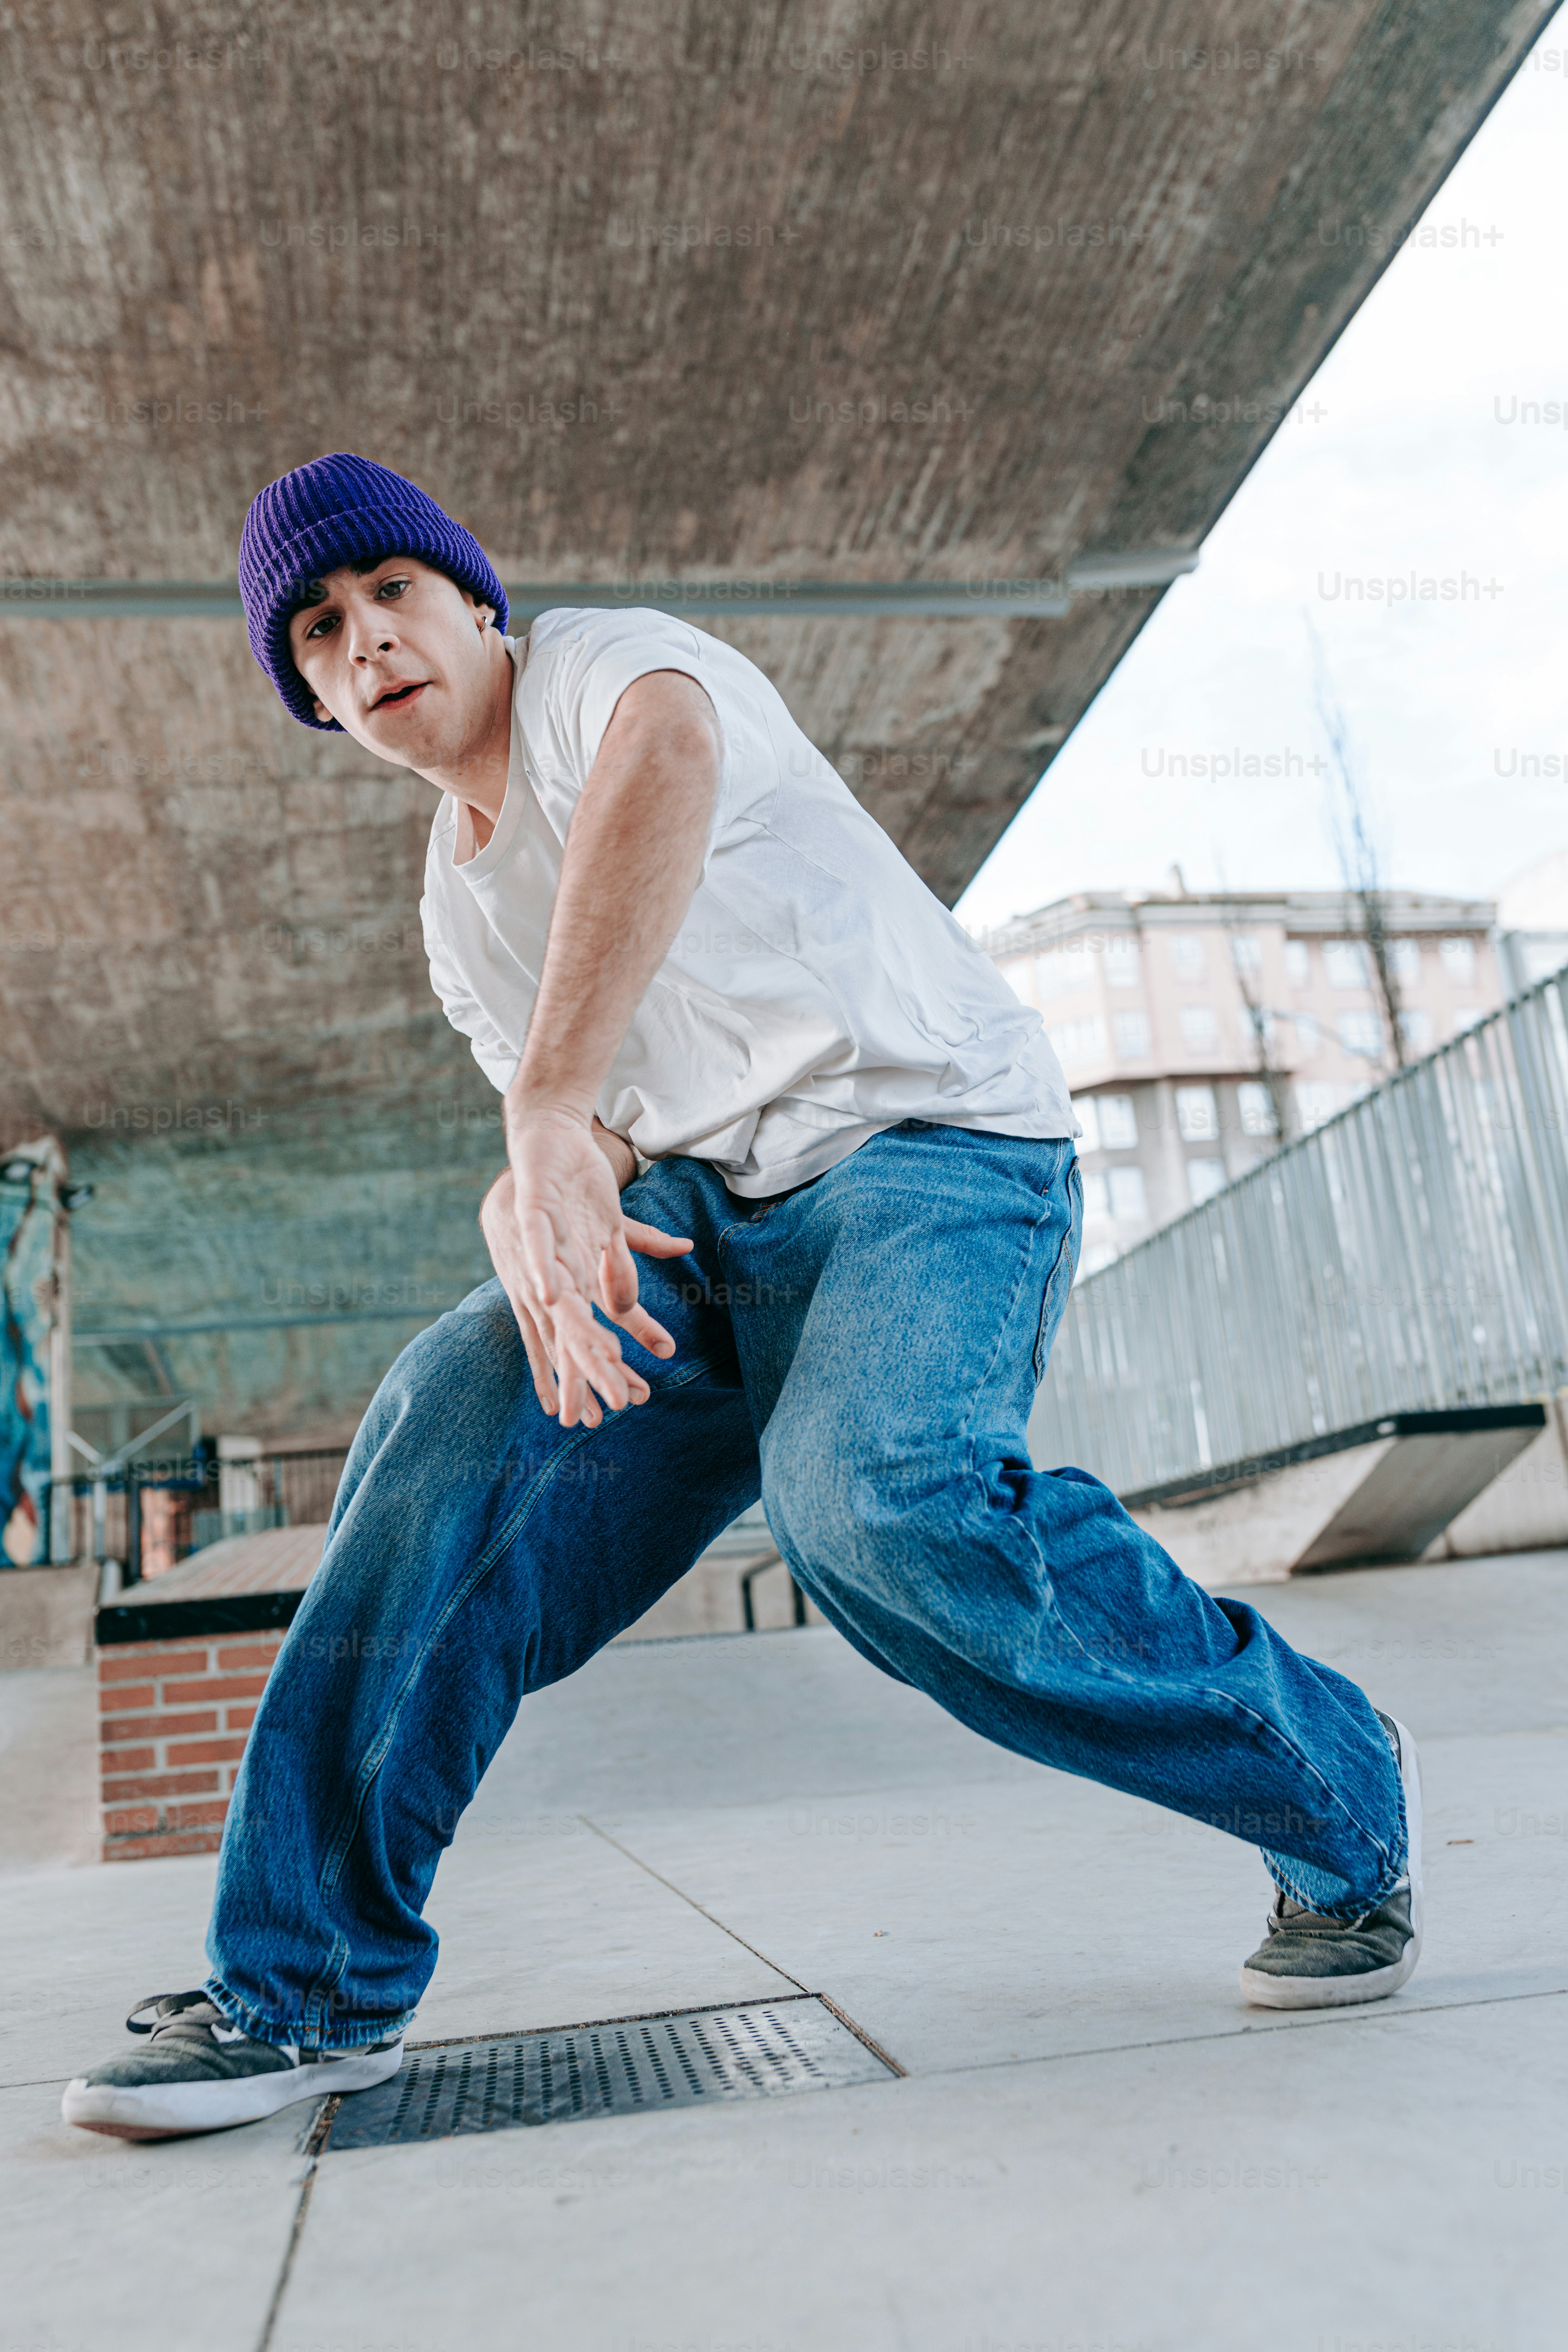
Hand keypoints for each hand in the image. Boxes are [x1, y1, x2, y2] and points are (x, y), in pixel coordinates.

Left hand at [484, 1110, 691, 1426]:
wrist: (540, 1144)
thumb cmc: (572, 1192)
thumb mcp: (614, 1227)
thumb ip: (636, 1253)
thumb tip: (684, 1251)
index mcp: (574, 1285)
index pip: (594, 1337)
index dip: (611, 1368)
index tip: (632, 1401)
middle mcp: (554, 1278)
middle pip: (576, 1334)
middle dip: (597, 1371)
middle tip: (619, 1404)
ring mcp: (540, 1252)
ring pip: (558, 1303)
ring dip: (576, 1334)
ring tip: (598, 1361)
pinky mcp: (532, 1217)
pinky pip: (537, 1248)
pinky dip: (543, 1271)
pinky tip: (549, 1295)